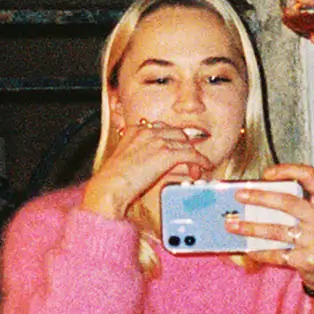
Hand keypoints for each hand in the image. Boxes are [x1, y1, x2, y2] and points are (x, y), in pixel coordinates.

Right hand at [80, 119, 211, 219]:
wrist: (110, 185)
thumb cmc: (114, 179)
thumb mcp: (128, 159)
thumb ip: (143, 154)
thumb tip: (160, 162)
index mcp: (136, 130)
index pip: (162, 128)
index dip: (173, 140)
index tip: (177, 148)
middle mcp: (147, 131)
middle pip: (177, 133)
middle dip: (185, 146)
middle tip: (189, 160)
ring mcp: (157, 141)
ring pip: (185, 143)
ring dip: (193, 156)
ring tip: (197, 168)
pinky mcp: (166, 153)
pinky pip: (190, 154)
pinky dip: (200, 160)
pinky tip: (204, 166)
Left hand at [234, 164, 313, 313]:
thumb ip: (312, 188)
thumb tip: (274, 177)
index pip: (310, 177)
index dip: (287, 170)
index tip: (266, 174)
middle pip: (289, 203)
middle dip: (260, 197)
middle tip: (239, 195)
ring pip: (278, 230)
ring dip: (251, 227)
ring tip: (232, 224)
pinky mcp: (308, 260)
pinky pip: (278, 254)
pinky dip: (260, 252)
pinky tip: (247, 248)